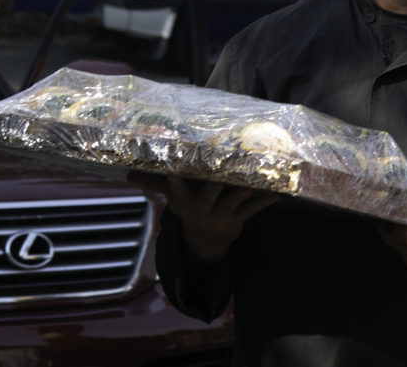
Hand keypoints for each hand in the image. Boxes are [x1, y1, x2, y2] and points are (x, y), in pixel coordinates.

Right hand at [127, 171, 276, 261]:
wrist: (205, 243)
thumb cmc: (189, 208)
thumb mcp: (172, 198)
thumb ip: (155, 182)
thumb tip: (128, 172)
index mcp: (185, 201)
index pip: (178, 187)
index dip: (177, 177)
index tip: (176, 163)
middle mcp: (202, 208)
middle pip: (209, 194)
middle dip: (215, 183)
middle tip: (223, 169)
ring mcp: (222, 214)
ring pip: (234, 199)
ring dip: (244, 189)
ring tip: (255, 178)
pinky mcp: (239, 219)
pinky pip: (254, 209)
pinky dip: (266, 201)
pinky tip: (279, 192)